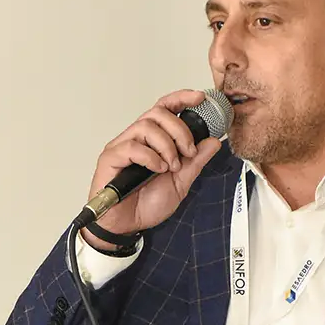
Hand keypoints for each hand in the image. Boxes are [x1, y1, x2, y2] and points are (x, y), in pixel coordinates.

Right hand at [83, 89, 221, 248]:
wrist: (127, 225)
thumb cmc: (146, 204)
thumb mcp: (181, 182)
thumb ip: (195, 162)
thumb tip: (213, 141)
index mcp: (153, 141)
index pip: (165, 108)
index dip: (181, 98)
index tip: (199, 98)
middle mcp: (137, 138)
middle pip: (158, 113)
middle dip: (180, 130)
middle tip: (188, 152)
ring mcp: (123, 146)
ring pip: (146, 126)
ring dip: (166, 146)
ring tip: (171, 167)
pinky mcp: (111, 157)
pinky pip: (132, 146)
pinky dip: (150, 157)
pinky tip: (157, 170)